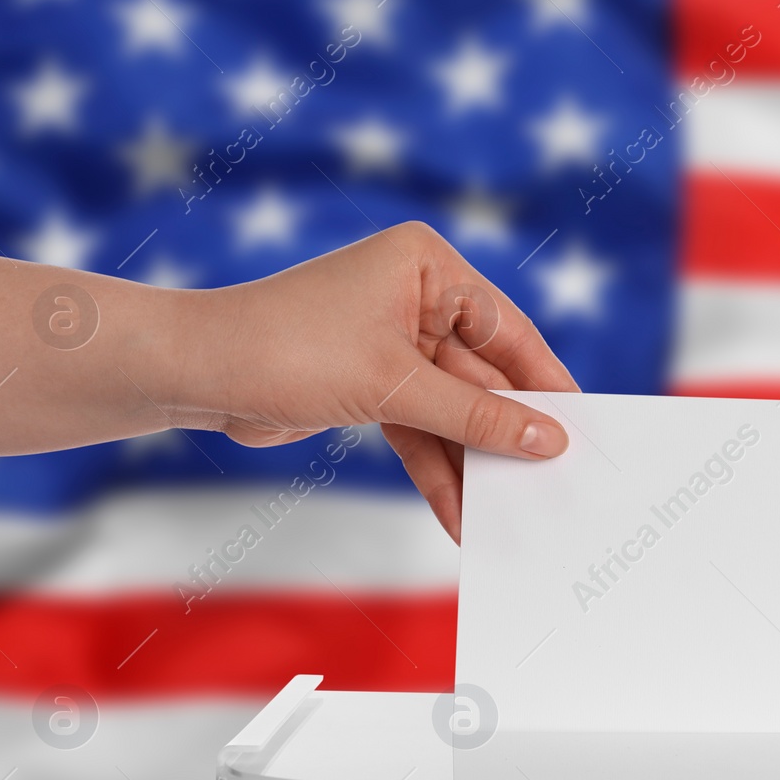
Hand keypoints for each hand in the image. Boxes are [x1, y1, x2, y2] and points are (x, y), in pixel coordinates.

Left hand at [181, 222, 578, 541]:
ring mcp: (395, 344)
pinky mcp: (372, 386)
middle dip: (507, 435)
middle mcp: (417, 297)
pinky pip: (421, 432)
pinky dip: (438, 470)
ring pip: (453, 412)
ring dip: (474, 463)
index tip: (584, 431)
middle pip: (483, 377)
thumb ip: (477, 415)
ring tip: (507, 514)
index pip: (508, 331)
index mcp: (429, 265)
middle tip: (553, 484)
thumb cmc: (287, 349)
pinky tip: (460, 513)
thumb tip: (550, 439)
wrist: (195, 373)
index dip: (546, 386)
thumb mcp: (395, 386)